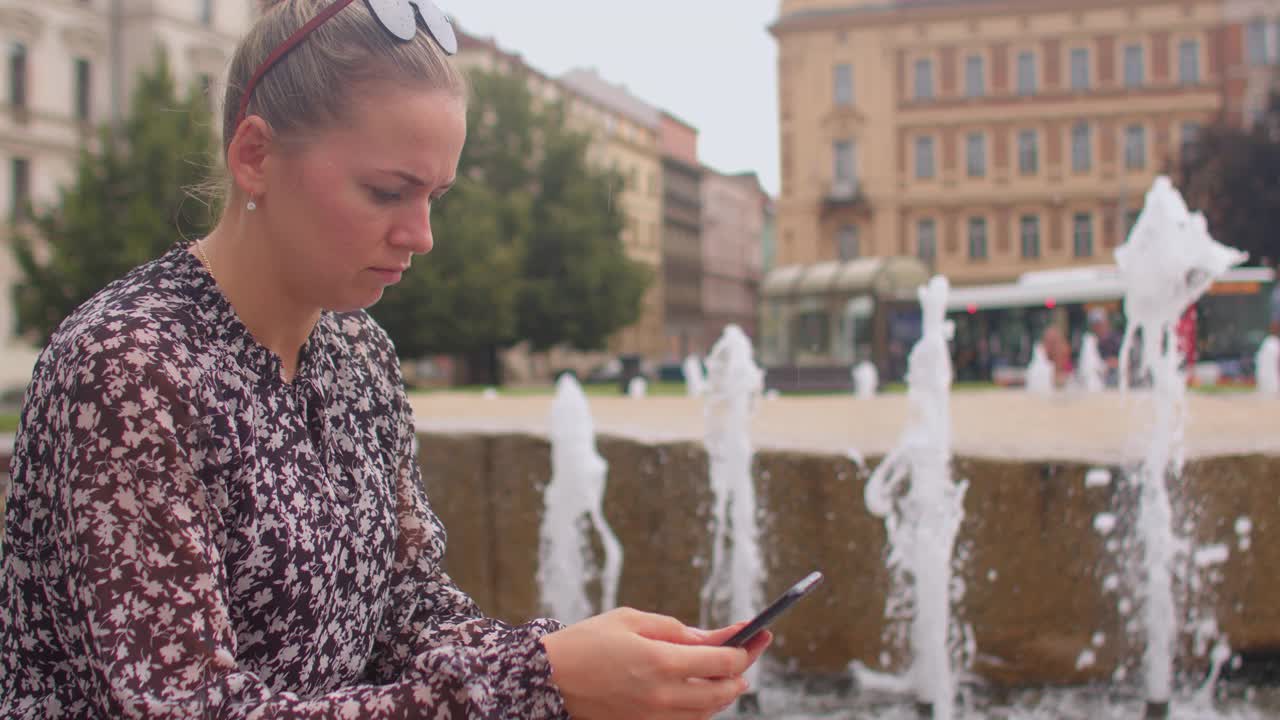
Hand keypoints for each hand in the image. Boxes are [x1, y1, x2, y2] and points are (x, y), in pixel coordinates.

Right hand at [540, 608, 771, 719]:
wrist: (547, 680)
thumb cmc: (587, 642)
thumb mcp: (631, 620)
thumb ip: (676, 630)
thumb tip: (711, 639)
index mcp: (661, 661)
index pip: (722, 662)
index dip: (743, 649)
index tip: (754, 636)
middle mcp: (662, 695)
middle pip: (722, 692)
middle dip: (741, 672)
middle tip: (749, 655)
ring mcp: (653, 717)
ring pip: (707, 713)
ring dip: (725, 695)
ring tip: (732, 678)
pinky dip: (702, 711)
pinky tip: (704, 697)